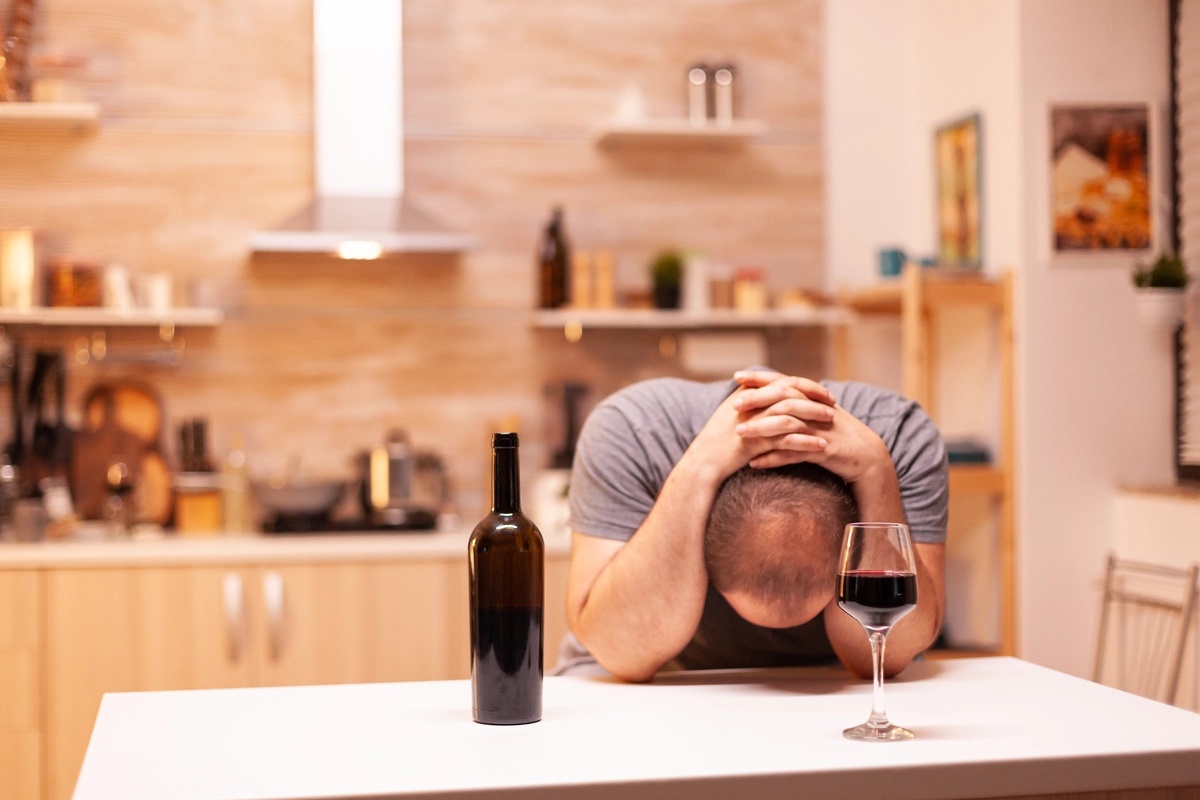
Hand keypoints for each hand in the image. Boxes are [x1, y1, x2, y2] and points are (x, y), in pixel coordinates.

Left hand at [731, 370, 889, 485]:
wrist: (867, 456)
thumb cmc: (838, 433)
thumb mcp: (820, 413)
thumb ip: (799, 402)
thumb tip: (772, 393)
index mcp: (814, 399)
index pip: (785, 381)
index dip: (762, 378)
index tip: (737, 376)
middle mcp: (817, 410)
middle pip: (785, 398)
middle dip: (758, 400)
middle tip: (734, 404)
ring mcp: (821, 430)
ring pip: (787, 425)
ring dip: (761, 428)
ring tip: (739, 433)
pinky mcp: (824, 451)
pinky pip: (795, 454)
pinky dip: (774, 458)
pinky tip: (755, 463)